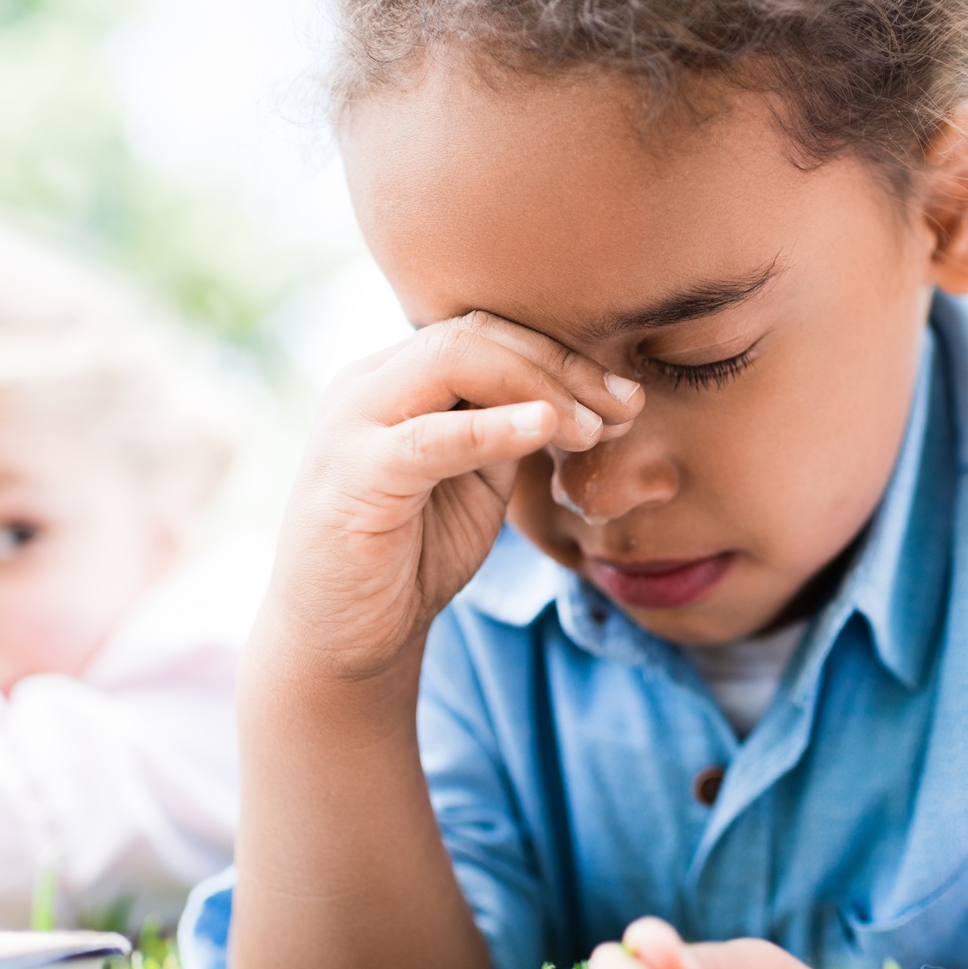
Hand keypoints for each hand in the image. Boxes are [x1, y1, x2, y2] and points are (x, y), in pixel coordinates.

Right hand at [260, 310, 643, 681]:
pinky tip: (544, 428)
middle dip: (561, 366)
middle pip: (475, 335)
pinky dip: (491, 427)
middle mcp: (368, 384)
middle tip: (624, 407)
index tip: (625, 396)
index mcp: (398, 377)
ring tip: (595, 428)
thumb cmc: (412, 553)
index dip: (561, 355)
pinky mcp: (353, 477)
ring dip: (539, 388)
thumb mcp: (477, 478)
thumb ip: (513, 429)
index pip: (487, 332)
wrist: (342, 636)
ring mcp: (354, 424)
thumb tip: (589, 398)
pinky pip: (429, 438)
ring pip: (452, 360)